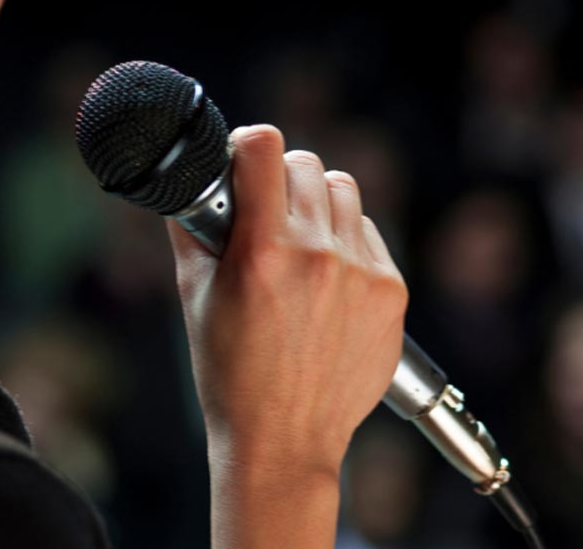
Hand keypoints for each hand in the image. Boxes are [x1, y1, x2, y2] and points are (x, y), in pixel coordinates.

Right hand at [166, 124, 407, 547]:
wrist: (283, 439)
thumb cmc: (230, 373)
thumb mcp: (195, 298)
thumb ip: (191, 231)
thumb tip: (191, 184)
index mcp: (264, 253)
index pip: (265, 148)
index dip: (247, 144)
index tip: (241, 160)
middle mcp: (319, 255)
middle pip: (308, 164)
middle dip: (280, 179)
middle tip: (266, 211)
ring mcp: (362, 273)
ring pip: (345, 192)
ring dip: (318, 205)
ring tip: (300, 243)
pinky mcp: (391, 292)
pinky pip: (370, 233)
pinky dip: (346, 242)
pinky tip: (327, 278)